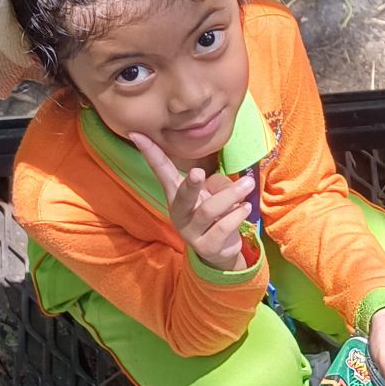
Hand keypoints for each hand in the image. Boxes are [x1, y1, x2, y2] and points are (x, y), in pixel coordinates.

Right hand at [130, 132, 254, 270]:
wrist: (219, 251)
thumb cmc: (213, 214)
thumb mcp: (210, 193)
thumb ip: (214, 183)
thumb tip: (226, 183)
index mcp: (176, 195)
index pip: (161, 171)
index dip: (150, 153)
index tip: (136, 133)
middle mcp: (179, 213)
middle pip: (182, 196)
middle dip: (190, 184)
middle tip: (199, 172)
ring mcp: (191, 232)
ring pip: (209, 210)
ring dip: (231, 195)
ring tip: (247, 184)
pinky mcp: (207, 247)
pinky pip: (223, 227)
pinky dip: (237, 214)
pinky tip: (246, 207)